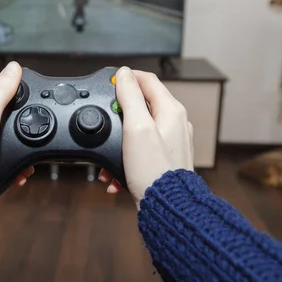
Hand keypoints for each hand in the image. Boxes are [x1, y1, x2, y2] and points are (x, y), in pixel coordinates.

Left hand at [0, 61, 33, 211]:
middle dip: (18, 134)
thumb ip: (0, 94)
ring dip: (15, 154)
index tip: (30, 113)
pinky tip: (15, 176)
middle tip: (29, 143)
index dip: (14, 105)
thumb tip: (13, 69)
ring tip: (24, 166)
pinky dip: (10, 168)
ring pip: (0, 146)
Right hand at [98, 67, 193, 207]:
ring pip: (139, 129)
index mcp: (171, 110)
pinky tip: (115, 174)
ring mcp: (172, 142)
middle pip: (142, 104)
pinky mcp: (165, 159)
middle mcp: (175, 123)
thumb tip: (124, 73)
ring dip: (119, 140)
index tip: (110, 82)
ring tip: (108, 157)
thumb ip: (130, 96)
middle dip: (119, 114)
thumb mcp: (136, 127)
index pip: (148, 79)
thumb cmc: (154, 171)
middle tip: (106, 123)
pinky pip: (141, 149)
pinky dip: (125, 157)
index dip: (126, 77)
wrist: (167, 208)